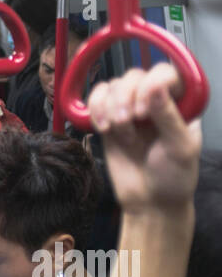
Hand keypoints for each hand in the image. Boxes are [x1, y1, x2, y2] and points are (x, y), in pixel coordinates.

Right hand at [87, 64, 200, 214]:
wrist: (149, 203)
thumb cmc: (174, 177)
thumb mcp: (181, 148)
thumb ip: (169, 116)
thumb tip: (155, 86)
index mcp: (180, 103)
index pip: (166, 73)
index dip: (152, 83)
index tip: (147, 108)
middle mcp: (155, 100)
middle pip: (134, 75)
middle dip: (127, 97)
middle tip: (131, 122)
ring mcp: (130, 108)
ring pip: (113, 85)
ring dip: (111, 107)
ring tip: (120, 133)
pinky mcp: (109, 118)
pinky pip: (96, 97)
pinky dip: (95, 108)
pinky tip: (104, 128)